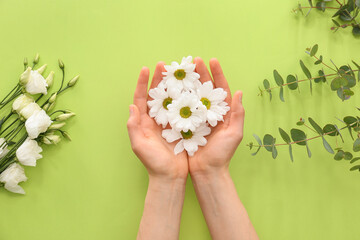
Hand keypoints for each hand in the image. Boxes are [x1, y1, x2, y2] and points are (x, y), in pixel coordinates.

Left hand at [127, 62, 187, 180]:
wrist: (170, 176)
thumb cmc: (153, 163)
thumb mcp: (139, 146)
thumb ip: (134, 127)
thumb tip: (132, 106)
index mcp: (144, 122)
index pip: (141, 98)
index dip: (143, 83)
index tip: (146, 68)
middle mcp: (155, 120)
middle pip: (156, 95)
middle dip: (158, 79)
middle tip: (164, 65)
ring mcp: (168, 123)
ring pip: (169, 100)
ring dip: (172, 86)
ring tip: (177, 73)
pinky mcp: (179, 127)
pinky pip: (182, 110)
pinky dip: (184, 99)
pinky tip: (190, 90)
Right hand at [188, 57, 244, 176]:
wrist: (206, 171)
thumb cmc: (222, 154)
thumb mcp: (234, 134)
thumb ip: (237, 114)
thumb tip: (239, 92)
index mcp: (223, 113)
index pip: (220, 89)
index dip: (217, 74)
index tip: (212, 60)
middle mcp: (209, 112)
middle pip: (204, 88)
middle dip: (200, 73)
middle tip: (193, 60)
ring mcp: (197, 118)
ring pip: (192, 95)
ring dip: (187, 82)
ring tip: (181, 70)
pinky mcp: (186, 124)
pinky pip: (181, 108)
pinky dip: (177, 98)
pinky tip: (171, 88)